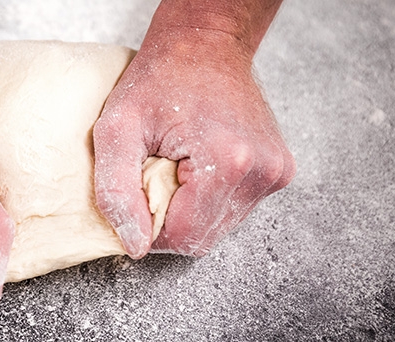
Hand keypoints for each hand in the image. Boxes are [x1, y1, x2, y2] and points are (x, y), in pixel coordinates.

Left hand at [93, 29, 294, 257]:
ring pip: (219, 228)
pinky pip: (233, 209)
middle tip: (156, 175)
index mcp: (227, 162)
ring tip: (177, 167)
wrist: (205, 43)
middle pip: (203, 238)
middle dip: (170, 218)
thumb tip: (135, 246)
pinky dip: (208, 198)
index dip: (150, 228)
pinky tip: (197, 166)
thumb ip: (116, 192)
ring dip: (189, 210)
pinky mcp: (278, 172)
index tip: (139, 192)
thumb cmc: (159, 78)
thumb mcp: (116, 128)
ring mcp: (276, 173)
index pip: (182, 238)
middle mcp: (261, 172)